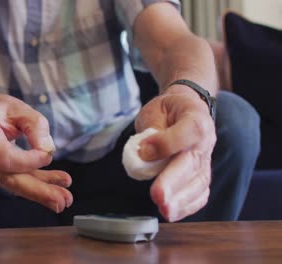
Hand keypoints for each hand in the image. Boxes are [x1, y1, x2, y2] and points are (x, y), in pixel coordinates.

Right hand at [0, 93, 72, 212]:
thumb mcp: (19, 107)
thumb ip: (35, 124)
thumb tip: (47, 149)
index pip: (4, 158)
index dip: (28, 161)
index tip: (48, 155)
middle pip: (10, 179)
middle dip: (38, 191)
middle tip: (63, 201)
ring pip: (15, 185)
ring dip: (41, 193)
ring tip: (65, 199)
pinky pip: (19, 181)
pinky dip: (39, 185)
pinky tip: (59, 188)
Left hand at [135, 85, 215, 221]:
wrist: (184, 109)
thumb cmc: (167, 111)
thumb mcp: (155, 110)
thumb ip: (152, 130)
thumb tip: (144, 153)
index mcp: (196, 117)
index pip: (190, 130)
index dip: (168, 142)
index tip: (144, 150)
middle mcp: (206, 141)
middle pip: (193, 163)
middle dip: (173, 182)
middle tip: (158, 196)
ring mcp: (206, 160)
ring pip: (199, 183)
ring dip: (181, 200)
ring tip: (165, 210)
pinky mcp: (202, 175)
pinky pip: (200, 194)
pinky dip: (188, 206)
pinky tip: (172, 213)